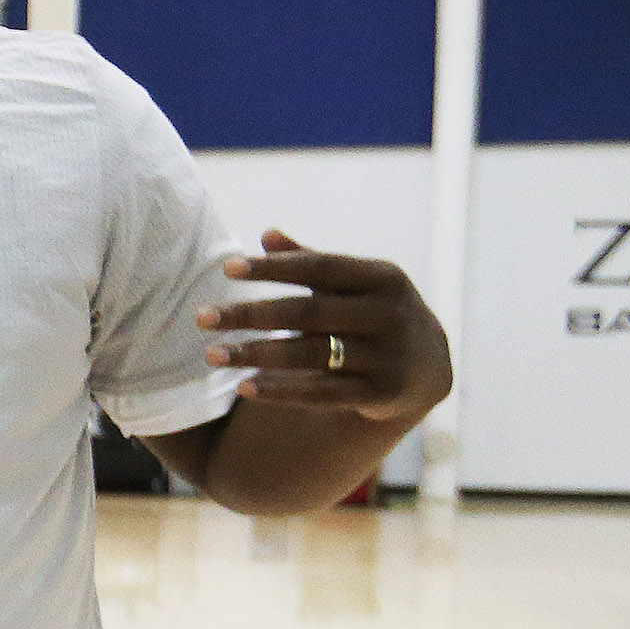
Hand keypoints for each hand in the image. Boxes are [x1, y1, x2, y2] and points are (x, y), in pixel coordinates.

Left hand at [197, 230, 451, 424]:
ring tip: (210, 354)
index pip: (320, 267)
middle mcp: (390, 315)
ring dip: (256, 354)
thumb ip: (312, 261)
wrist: (429, 367)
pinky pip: (322, 394)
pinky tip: (243, 386)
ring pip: (310, 355)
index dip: (274, 268)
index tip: (226, 268)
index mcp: (383, 277)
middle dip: (250, 314)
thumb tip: (266, 234)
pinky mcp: (382, 394)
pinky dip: (282, 391)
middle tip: (200, 317)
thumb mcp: (356, 284)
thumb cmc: (374, 313)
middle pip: (307, 312)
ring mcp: (388, 356)